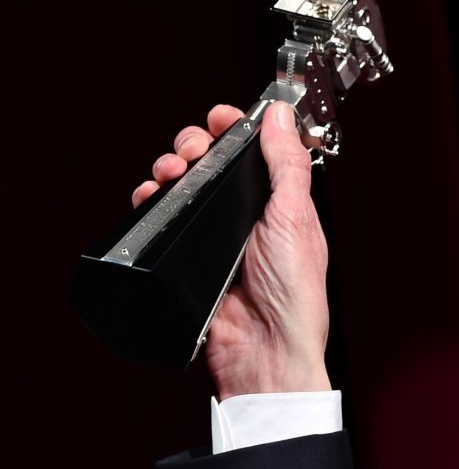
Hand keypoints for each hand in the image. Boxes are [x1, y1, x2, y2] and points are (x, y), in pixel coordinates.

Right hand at [135, 102, 331, 399]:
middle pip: (211, 163)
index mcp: (280, 207)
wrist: (263, 351)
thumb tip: (283, 118)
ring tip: (171, 174)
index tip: (220, 118)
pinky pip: (163, 219)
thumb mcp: (296, 219)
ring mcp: (216, 237)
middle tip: (193, 152)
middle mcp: (248, 219)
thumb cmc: (293, 296)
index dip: (234, 130)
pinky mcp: (189, 256)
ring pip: (183, 186)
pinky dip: (152, 201)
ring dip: (171, 169)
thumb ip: (287, 165)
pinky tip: (153, 197)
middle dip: (194, 145)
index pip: (253, 154)